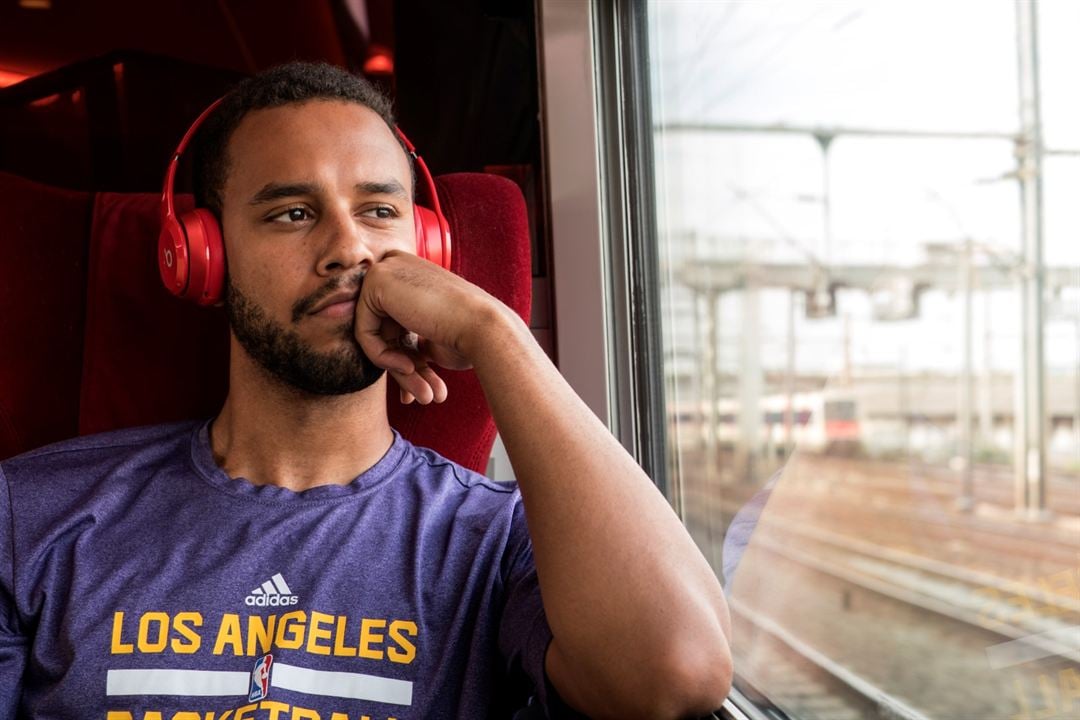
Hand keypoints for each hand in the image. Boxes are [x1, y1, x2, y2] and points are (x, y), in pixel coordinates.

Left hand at [354, 251, 501, 403]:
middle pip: (381, 327)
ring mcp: (388, 268)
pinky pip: (363, 331)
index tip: (422, 379)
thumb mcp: (431, 338)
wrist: (484, 328)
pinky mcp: (377, 280)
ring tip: (421, 393)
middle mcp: (400, 266)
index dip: (404, 355)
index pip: (393, 322)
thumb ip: (407, 340)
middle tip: (422, 395)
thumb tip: (395, 362)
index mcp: (414, 276)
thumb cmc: (468, 337)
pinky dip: (380, 355)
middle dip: (399, 364)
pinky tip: (408, 365)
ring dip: (393, 367)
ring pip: (372, 332)